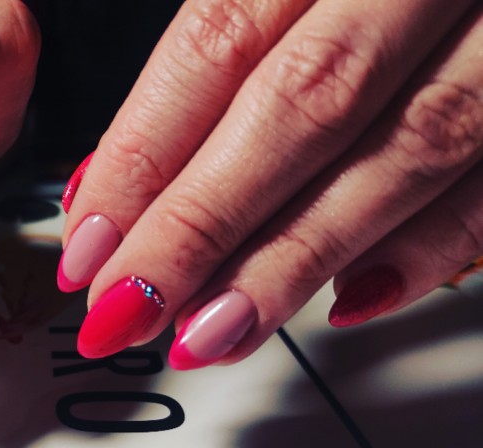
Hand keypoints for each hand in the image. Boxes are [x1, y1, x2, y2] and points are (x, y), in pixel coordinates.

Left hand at [59, 0, 481, 368]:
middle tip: (126, 311)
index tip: (88, 245)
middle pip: (300, 107)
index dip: (142, 154)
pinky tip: (351, 299)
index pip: (217, 43)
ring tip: (210, 333)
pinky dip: (431, 247)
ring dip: (296, 258)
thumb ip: (224, 46)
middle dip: (201, 226)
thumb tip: (116, 178)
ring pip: (403, 151)